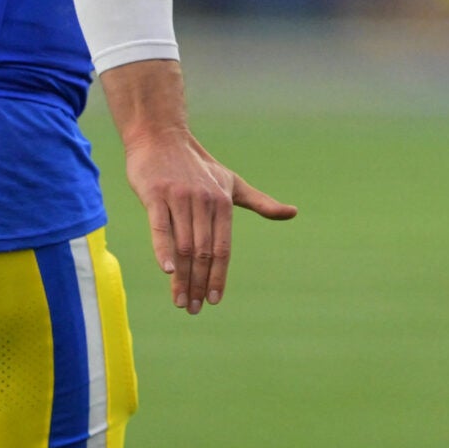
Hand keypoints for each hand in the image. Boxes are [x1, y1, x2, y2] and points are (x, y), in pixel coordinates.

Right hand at [122, 127, 295, 313]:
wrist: (162, 137)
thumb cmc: (198, 166)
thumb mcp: (232, 183)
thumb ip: (261, 203)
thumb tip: (293, 213)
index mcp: (223, 203)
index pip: (222, 249)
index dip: (218, 277)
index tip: (214, 301)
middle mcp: (203, 202)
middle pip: (202, 253)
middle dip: (198, 284)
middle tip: (194, 309)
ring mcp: (179, 198)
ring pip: (181, 246)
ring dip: (181, 278)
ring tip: (180, 301)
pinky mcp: (155, 194)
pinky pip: (160, 227)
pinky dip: (163, 250)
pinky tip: (167, 271)